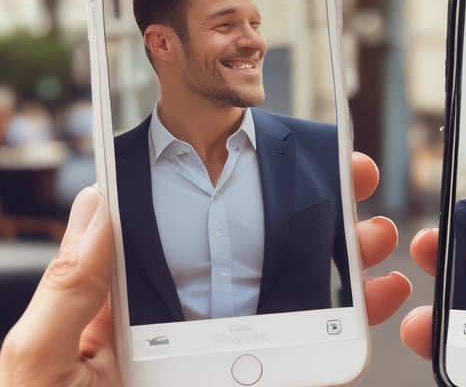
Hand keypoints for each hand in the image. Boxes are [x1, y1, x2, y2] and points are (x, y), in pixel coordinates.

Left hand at [0, 152, 409, 386]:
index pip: (194, 231)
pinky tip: (372, 307)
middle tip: (354, 181)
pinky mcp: (260, 383)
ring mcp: (228, 359)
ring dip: (344, 264)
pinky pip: (309, 358)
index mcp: (138, 304)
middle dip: (316, 215)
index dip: (240, 187)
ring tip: (374, 240)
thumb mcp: (42, 359)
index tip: (280, 152)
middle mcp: (190, 325)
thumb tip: (99, 203)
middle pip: (263, 257)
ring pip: (297, 302)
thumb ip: (71, 288)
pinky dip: (349, 330)